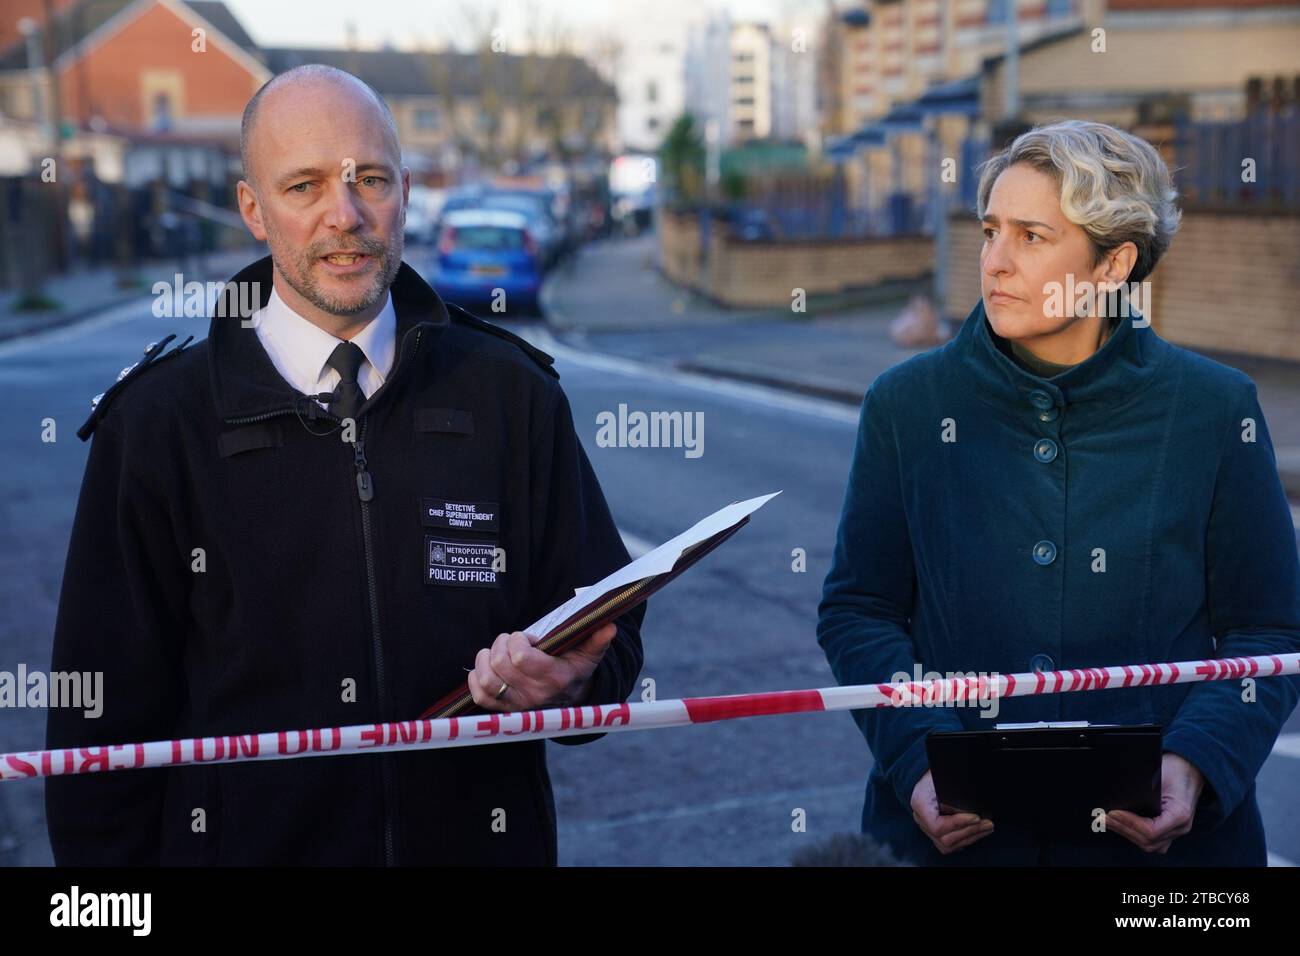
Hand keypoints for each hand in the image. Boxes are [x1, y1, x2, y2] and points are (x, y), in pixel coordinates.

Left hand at [467, 623, 618, 712]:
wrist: (571, 702)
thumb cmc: (575, 670)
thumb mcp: (589, 655)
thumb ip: (597, 640)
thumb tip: (610, 627)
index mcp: (554, 678)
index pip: (520, 658)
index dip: (518, 640)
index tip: (528, 638)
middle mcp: (534, 695)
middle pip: (501, 664)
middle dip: (502, 643)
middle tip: (512, 641)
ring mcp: (518, 705)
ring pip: (487, 679)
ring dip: (486, 658)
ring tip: (497, 651)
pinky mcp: (504, 710)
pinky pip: (479, 696)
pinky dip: (476, 677)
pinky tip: (486, 666)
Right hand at [910, 770, 994, 854]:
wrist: (931, 776)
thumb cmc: (939, 774)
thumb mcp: (944, 777)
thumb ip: (954, 791)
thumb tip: (971, 807)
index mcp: (919, 803)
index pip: (937, 825)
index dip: (958, 824)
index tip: (976, 817)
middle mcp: (920, 819)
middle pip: (945, 838)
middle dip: (970, 831)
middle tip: (988, 823)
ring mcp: (926, 828)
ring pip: (948, 845)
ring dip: (971, 837)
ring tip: (987, 828)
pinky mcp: (934, 834)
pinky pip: (951, 845)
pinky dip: (966, 840)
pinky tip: (979, 832)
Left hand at [1105, 752, 1203, 853]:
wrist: (1189, 770)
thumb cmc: (1174, 770)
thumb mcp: (1159, 774)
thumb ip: (1142, 788)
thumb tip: (1116, 795)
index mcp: (1180, 814)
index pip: (1151, 830)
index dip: (1129, 823)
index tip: (1112, 812)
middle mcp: (1180, 827)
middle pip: (1148, 841)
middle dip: (1122, 828)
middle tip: (1102, 817)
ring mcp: (1176, 832)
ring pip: (1148, 844)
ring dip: (1125, 833)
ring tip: (1106, 821)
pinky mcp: (1169, 832)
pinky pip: (1151, 841)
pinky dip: (1132, 834)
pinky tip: (1118, 825)